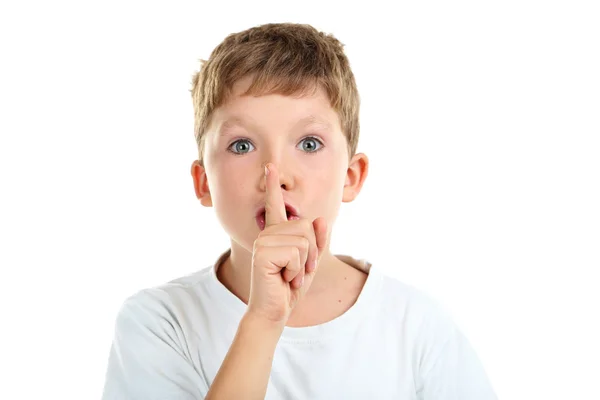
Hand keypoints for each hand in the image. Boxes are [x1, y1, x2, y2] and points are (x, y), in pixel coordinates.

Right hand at [246, 163, 327, 326]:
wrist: (274, 311)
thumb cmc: (290, 288)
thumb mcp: (310, 262)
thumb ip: (316, 242)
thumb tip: (319, 220)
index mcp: (276, 233)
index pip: (275, 205)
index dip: (273, 185)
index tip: (271, 167)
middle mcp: (267, 233)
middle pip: (306, 226)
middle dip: (311, 253)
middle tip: (297, 272)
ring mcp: (263, 241)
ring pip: (303, 240)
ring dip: (304, 264)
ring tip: (290, 277)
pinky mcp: (263, 253)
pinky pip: (297, 252)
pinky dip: (297, 270)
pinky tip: (284, 279)